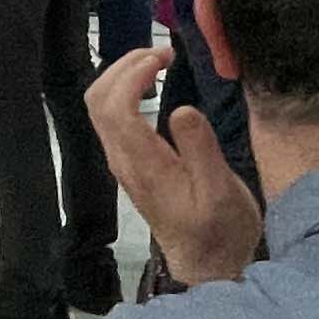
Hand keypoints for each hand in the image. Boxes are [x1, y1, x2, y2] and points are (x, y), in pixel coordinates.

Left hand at [85, 50, 261, 284]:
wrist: (208, 265)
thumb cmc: (219, 230)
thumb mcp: (220, 191)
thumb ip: (200, 150)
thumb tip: (182, 109)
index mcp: (143, 165)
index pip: (116, 107)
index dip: (133, 73)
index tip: (166, 58)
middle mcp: (124, 161)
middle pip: (97, 100)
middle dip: (124, 66)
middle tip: (163, 52)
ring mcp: (123, 162)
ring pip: (100, 107)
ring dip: (123, 75)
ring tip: (160, 61)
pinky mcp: (131, 163)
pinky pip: (112, 117)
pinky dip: (127, 90)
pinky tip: (154, 84)